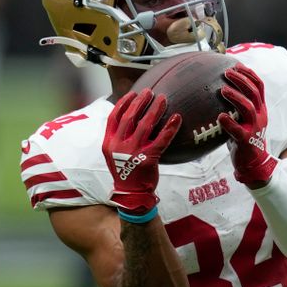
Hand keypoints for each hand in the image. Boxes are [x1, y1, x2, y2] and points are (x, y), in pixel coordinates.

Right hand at [103, 88, 181, 213]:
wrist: (131, 194)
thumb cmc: (126, 171)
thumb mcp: (114, 154)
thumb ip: (118, 137)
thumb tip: (129, 117)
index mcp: (109, 143)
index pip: (114, 117)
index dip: (123, 103)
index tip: (133, 93)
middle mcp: (119, 146)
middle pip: (130, 117)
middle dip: (140, 101)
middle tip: (150, 92)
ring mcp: (133, 152)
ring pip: (145, 125)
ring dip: (155, 109)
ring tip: (163, 99)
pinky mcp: (148, 158)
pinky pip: (161, 139)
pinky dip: (170, 127)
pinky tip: (177, 117)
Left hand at [218, 63, 277, 186]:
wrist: (253, 162)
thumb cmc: (244, 137)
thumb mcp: (245, 119)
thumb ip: (238, 105)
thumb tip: (221, 88)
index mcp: (261, 109)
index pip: (259, 86)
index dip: (249, 74)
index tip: (236, 65)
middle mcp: (260, 116)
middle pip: (254, 92)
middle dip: (241, 80)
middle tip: (227, 73)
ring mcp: (254, 128)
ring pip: (248, 108)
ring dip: (235, 97)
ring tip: (223, 89)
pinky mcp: (246, 140)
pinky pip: (238, 130)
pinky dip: (229, 123)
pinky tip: (220, 117)